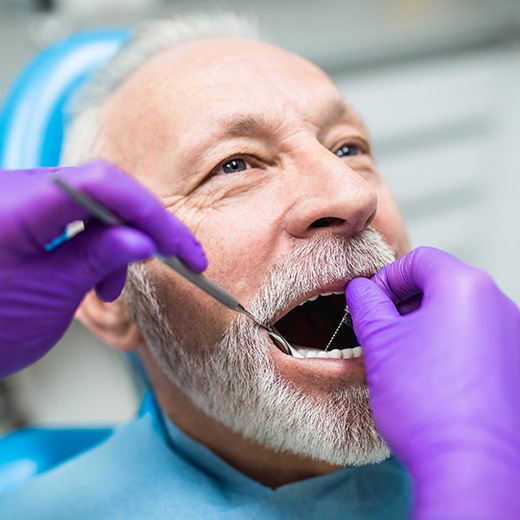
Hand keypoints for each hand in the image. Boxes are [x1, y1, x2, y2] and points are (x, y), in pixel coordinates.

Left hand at [0, 161, 206, 376]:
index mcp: (16, 206)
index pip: (103, 185)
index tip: (178, 247)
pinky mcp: (22, 215)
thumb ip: (97, 259)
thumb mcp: (47, 296)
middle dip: (143, 226)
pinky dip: (96, 244)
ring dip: (118, 240)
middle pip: (102, 189)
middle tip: (176, 258)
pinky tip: (97, 276)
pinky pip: (73, 216)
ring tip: (113, 288)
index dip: (150, 213)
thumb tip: (144, 240)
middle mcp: (16, 191)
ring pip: (92, 203)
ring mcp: (19, 201)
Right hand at [346, 247, 519, 519]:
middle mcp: (499, 304)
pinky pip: (477, 338)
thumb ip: (366, 305)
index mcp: (466, 287)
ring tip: (404, 357)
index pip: (419, 259)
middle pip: (442, 283)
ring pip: (459, 312)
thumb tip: (360, 290)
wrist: (471, 466)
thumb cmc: (428, 404)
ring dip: (426, 324)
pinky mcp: (516, 365)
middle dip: (405, 302)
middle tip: (382, 330)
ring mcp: (513, 336)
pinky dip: (450, 344)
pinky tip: (431, 376)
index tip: (370, 303)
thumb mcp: (380, 343)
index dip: (386, 278)